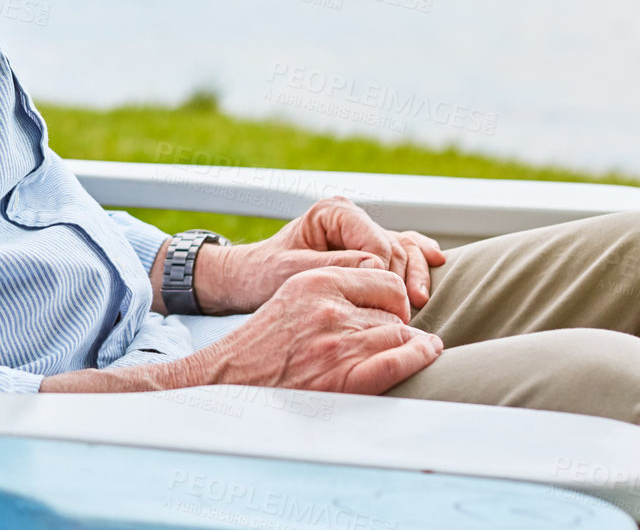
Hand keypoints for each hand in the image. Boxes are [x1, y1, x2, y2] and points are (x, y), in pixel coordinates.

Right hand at [42, 266, 442, 396]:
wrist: (231, 379)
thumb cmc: (264, 342)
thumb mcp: (293, 296)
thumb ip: (335, 290)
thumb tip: (386, 293)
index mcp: (315, 281)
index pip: (382, 279)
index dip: (394, 298)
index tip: (394, 311)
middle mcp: (329, 307)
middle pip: (394, 311)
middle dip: (399, 325)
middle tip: (396, 338)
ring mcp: (337, 342)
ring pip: (400, 335)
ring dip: (408, 344)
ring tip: (411, 350)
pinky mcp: (344, 376)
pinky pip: (399, 360)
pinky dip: (419, 357)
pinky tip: (427, 353)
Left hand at [194, 197, 445, 313]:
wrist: (255, 279)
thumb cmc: (267, 274)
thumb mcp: (292, 271)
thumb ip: (333, 266)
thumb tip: (375, 266)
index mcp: (332, 212)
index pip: (374, 240)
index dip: (384, 271)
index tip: (387, 302)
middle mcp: (352, 218)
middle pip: (394, 245)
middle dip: (403, 277)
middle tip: (408, 310)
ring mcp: (364, 232)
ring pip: (405, 248)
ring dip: (416, 274)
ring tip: (419, 301)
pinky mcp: (372, 248)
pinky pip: (406, 248)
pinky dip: (420, 258)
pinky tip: (437, 263)